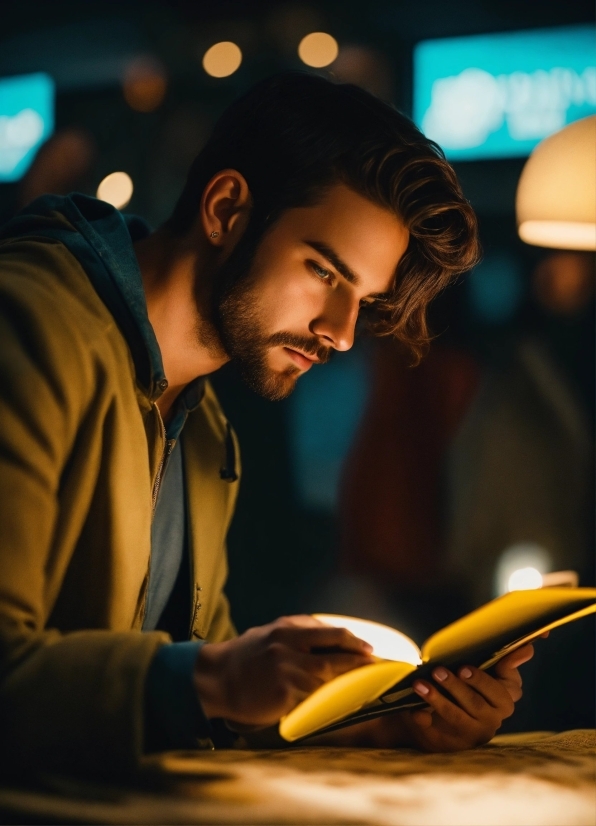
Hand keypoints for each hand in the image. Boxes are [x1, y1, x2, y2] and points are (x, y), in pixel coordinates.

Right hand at [194, 615, 373, 727]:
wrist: (216, 678)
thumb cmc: (245, 657)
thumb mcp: (270, 633)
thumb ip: (297, 633)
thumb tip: (328, 637)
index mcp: (288, 628)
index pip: (332, 633)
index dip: (354, 642)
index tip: (370, 650)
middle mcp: (289, 645)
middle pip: (337, 650)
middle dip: (360, 660)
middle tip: (377, 667)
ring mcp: (287, 669)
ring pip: (328, 675)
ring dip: (349, 681)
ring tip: (364, 686)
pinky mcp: (283, 693)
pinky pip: (313, 697)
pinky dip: (328, 699)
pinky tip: (338, 702)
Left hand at [347, 643, 535, 751]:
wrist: (445, 713)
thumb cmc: (472, 684)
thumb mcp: (490, 670)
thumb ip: (507, 660)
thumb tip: (528, 647)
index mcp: (504, 699)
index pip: (500, 692)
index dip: (481, 681)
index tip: (463, 668)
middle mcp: (492, 719)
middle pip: (476, 704)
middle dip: (456, 687)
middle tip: (438, 671)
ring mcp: (471, 732)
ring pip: (456, 717)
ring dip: (437, 700)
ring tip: (419, 684)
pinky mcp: (450, 742)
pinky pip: (436, 731)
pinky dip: (423, 718)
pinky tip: (413, 709)